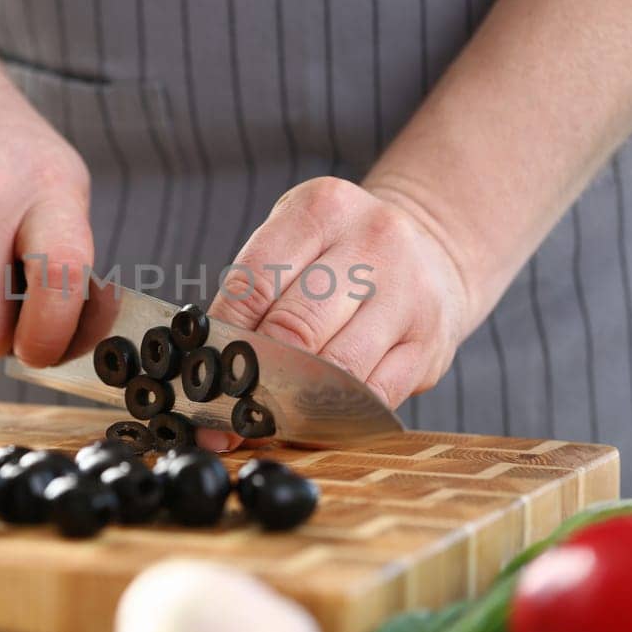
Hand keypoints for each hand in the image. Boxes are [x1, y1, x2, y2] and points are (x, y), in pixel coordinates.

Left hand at [204, 177, 474, 448]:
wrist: (432, 249)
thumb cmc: (342, 253)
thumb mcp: (299, 239)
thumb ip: (256, 289)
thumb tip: (204, 366)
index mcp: (323, 209)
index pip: (255, 281)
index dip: (221, 336)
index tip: (199, 373)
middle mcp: (373, 243)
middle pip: (295, 327)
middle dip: (254, 375)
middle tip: (225, 408)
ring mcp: (408, 295)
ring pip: (336, 369)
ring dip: (293, 404)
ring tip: (262, 422)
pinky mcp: (429, 345)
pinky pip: (372, 396)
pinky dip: (336, 417)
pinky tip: (311, 421)